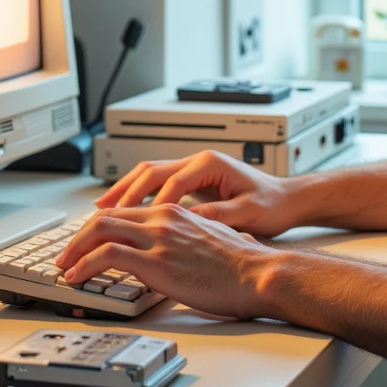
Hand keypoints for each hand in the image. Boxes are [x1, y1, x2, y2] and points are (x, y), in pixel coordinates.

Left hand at [56, 203, 272, 318]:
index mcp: (175, 212)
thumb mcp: (212, 239)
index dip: (98, 226)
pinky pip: (107, 257)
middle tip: (66, 255)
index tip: (86, 242)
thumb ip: (192, 238)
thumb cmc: (242, 264)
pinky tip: (77, 278)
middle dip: (79, 237)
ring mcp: (158, 238)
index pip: (124, 211)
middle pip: (106, 218)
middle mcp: (163, 218)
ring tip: (65, 268)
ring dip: (75, 250)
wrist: (258, 274)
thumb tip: (189, 250)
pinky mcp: (156, 262)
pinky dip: (84, 265)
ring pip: (100, 231)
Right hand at [94, 150, 303, 236]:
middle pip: (149, 172)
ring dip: (124, 191)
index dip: (147, 205)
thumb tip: (189, 223)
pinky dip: (136, 196)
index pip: (169, 183)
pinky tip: (122, 212)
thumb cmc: (272, 205)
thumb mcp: (247, 213)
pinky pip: (156, 184)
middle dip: (122, 193)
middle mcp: (197, 162)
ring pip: (148, 174)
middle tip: (99, 215)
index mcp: (209, 165)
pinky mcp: (191, 182)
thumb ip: (217, 216)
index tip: (127, 225)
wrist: (288, 199)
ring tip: (99, 211)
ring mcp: (193, 169)